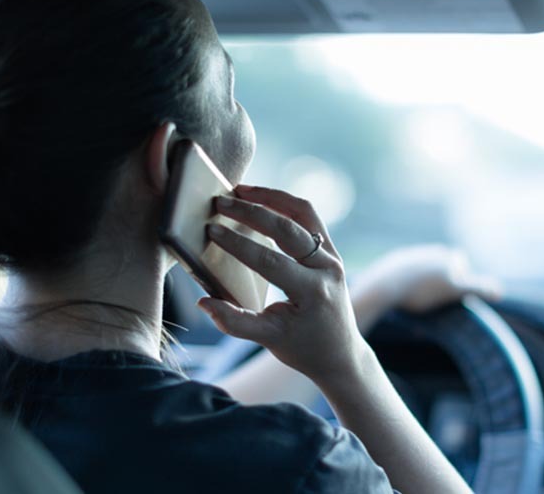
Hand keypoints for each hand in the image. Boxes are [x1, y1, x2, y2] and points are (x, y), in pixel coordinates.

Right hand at [196, 185, 368, 384]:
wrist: (339, 352)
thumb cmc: (303, 348)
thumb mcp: (269, 340)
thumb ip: (235, 323)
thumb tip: (204, 302)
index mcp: (313, 292)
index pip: (272, 261)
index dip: (239, 245)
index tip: (212, 230)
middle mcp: (328, 269)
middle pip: (289, 229)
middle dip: (252, 212)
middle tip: (221, 202)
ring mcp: (333, 256)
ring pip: (304, 213)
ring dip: (272, 197)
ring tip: (241, 190)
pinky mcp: (331, 250)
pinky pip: (309, 218)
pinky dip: (285, 204)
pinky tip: (260, 199)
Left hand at [350, 245, 500, 329]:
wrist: (385, 286)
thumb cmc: (422, 291)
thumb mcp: (454, 292)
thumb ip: (478, 289)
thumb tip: (500, 291)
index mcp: (443, 255)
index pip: (459, 261)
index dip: (460, 275)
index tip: (455, 289)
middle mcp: (427, 251)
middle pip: (441, 261)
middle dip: (443, 273)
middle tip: (438, 293)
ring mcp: (408, 256)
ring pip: (423, 265)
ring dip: (425, 277)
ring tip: (421, 295)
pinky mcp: (392, 264)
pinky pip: (405, 271)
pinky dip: (408, 281)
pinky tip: (404, 293)